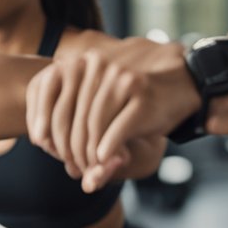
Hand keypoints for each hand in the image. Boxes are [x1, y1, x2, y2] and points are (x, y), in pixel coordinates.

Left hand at [27, 37, 198, 188]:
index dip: (41, 124)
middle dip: (68, 148)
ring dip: (88, 155)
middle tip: (73, 166)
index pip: (46, 91)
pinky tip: (105, 159)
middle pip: (68, 116)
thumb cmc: (137, 91)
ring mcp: (121, 79)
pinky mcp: (142, 96)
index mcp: (82, 60)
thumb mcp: (103, 97)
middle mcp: (98, 64)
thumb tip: (48, 151)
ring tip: (91, 167)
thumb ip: (77, 120)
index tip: (45, 147)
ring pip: (91, 128)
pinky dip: (106, 152)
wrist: (187, 77)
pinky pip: (114, 133)